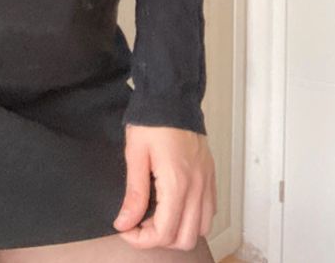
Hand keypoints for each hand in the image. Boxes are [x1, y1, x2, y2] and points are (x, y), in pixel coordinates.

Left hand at [112, 124, 216, 250]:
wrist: (172, 95)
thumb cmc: (153, 120)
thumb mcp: (136, 154)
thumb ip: (134, 193)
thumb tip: (125, 222)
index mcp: (177, 183)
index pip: (164, 232)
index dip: (141, 239)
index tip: (126, 228)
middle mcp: (197, 187)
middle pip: (184, 239)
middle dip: (159, 239)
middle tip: (140, 223)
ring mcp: (206, 182)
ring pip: (200, 229)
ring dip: (178, 231)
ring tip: (157, 215)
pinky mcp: (210, 175)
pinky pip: (209, 211)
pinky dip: (193, 218)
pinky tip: (174, 205)